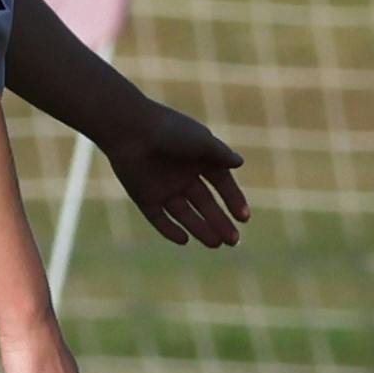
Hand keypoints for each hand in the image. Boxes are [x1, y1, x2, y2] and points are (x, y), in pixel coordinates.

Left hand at [103, 98, 250, 248]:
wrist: (129, 128)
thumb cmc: (168, 129)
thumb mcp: (200, 141)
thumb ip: (220, 154)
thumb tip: (240, 162)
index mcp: (199, 159)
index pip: (222, 184)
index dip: (233, 201)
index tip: (244, 218)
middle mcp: (183, 175)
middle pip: (205, 204)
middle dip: (220, 222)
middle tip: (233, 241)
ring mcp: (164, 187)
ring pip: (185, 214)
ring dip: (201, 229)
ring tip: (216, 244)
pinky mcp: (144, 197)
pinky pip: (159, 218)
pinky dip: (170, 230)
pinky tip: (184, 240)